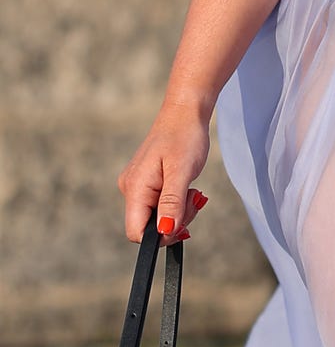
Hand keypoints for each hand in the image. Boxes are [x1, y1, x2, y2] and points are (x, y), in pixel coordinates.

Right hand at [118, 100, 211, 245]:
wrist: (185, 111)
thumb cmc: (184, 136)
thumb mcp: (181, 172)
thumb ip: (172, 204)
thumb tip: (165, 232)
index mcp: (135, 187)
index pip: (137, 232)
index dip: (161, 235)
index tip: (182, 221)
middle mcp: (130, 188)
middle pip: (148, 227)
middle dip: (173, 222)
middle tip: (192, 200)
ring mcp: (138, 185)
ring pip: (156, 217)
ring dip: (177, 211)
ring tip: (191, 190)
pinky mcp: (147, 182)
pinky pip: (159, 204)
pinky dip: (175, 202)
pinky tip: (185, 187)